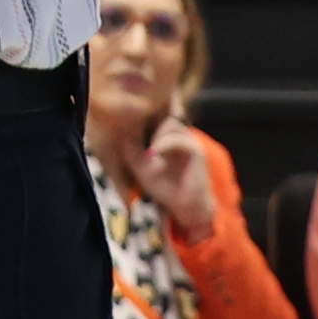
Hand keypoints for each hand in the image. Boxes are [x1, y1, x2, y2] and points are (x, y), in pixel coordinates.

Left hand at [132, 115, 216, 238]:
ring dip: (156, 134)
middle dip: (149, 120)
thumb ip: (132, 152)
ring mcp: (188, 141)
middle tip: (137, 135)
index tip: (131, 112)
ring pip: (170, 123)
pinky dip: (165, 144)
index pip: (157, 114)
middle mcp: (178, 135)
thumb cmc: (164, 187)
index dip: (147, 112)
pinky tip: (153, 154)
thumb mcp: (142, 169)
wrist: (184, 206)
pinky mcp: (196, 151)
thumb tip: (122, 135)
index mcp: (166, 137)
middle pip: (163, 113)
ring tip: (148, 152)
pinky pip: (179, 140)